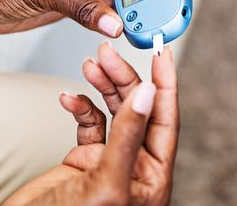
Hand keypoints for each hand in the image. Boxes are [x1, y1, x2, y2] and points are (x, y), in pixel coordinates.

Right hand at [3, 43, 177, 204]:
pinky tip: (69, 98)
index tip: (163, 54)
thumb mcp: (107, 183)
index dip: (166, 83)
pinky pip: (89, 122)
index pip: (166, 119)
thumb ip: (128, 137)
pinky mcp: (85, 157)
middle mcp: (135, 164)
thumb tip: (148, 94)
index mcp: (152, 176)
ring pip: (114, 110)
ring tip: (91, 65)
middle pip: (138, 108)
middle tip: (108, 54)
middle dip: (124, 78)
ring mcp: (110, 159)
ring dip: (103, 86)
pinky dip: (80, 106)